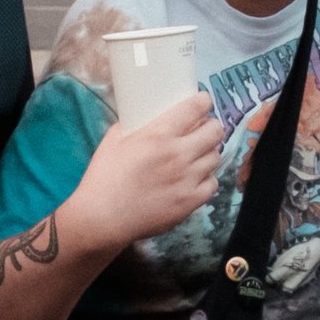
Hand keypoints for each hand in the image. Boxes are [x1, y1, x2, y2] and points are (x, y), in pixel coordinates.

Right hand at [72, 92, 221, 250]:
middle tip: (204, 128)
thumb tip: (147, 115)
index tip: (203, 101)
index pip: (195, 109)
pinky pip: (213, 183)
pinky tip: (195, 177)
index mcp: (158, 136)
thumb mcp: (114, 139)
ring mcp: (187, 180)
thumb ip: (135, 124)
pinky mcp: (190, 202)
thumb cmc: (104, 178)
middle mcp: (178, 156)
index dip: (203, 101)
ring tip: (198, 153)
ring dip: (208, 151)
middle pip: (215, 131)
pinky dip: (206, 178)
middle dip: (211, 125)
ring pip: (216, 156)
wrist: (103, 218)